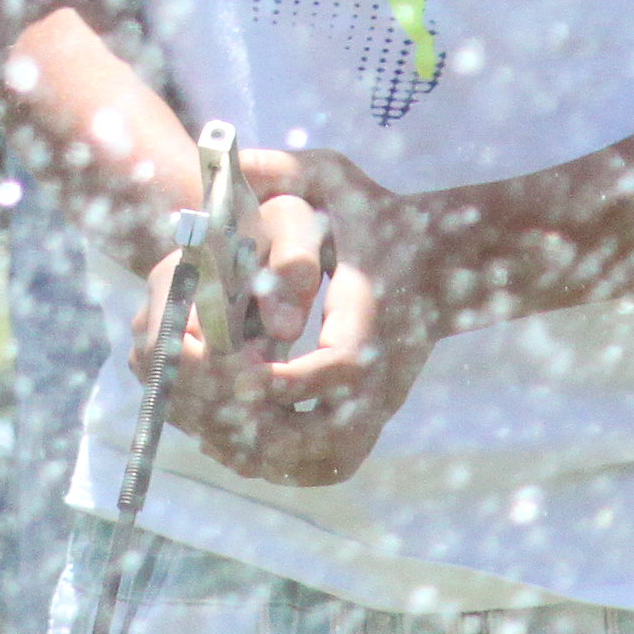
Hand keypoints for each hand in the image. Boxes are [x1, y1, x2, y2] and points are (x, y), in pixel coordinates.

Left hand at [133, 195, 432, 485]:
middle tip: (195, 385)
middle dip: (249, 420)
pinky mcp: (367, 428)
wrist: (438, 262)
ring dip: (253, 446)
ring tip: (199, 409)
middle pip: (322, 440)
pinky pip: (317, 469)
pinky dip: (269, 461)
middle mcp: (382, 378)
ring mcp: (377, 411)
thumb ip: (284, 167)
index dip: (277, 378)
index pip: (338, 368)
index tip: (227, 359)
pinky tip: (226, 427)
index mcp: (375, 318)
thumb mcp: (335, 176)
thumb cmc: (373, 217)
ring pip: (314, 463)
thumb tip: (230, 164)